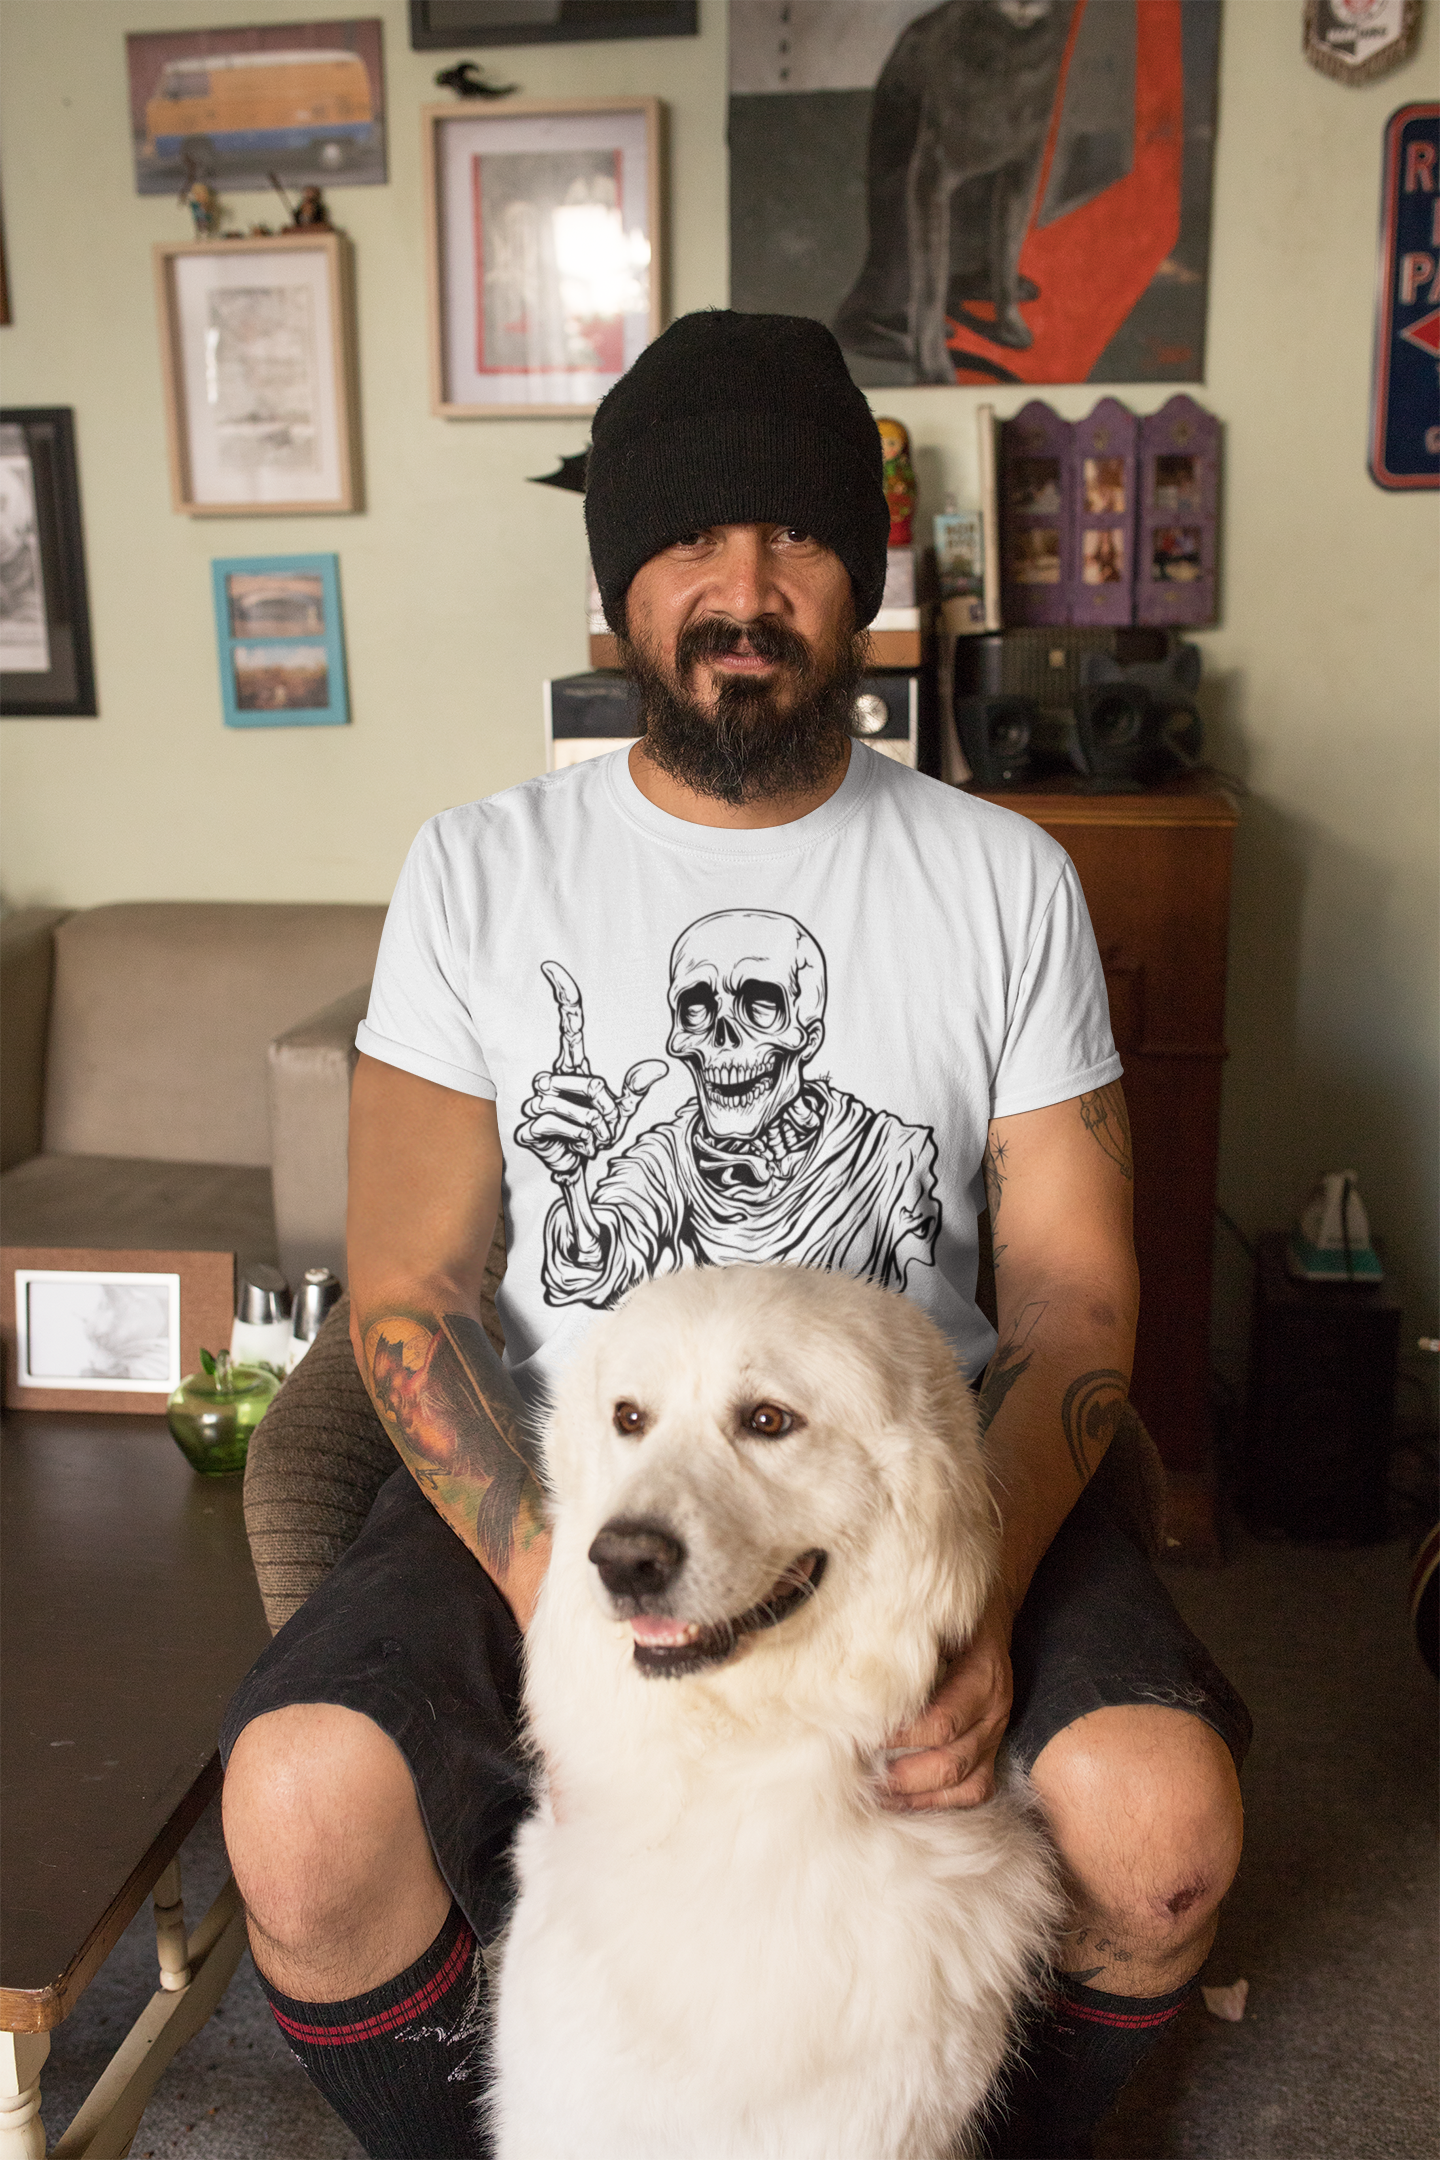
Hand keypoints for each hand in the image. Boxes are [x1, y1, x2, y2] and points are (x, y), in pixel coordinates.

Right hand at [513, 962, 665, 1183]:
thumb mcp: (621, 1111)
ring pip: (576, 1107)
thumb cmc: (594, 1133)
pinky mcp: (526, 1124)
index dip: (564, 998)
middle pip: (591, 1083)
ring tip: (590, 1139)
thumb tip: (659, 1067)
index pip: (570, 1027)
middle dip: (608, 1111)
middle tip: (604, 1129)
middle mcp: (551, 1078)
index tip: (552, 968)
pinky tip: (576, 1146)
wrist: (575, 1164)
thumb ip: (635, 1088)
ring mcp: (535, 1099)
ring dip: (594, 1130)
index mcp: (573, 1068)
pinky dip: (577, 1140)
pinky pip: (559, 1123)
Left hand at [883, 1590, 1014, 1810]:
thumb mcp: (934, 1622)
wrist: (990, 1616)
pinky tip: (906, 1800)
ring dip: (918, 1795)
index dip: (901, 1737)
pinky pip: (976, 1790)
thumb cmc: (952, 1619)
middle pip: (951, 1762)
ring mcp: (994, 1735)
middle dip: (903, 1776)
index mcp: (981, 1677)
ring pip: (965, 1784)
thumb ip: (906, 1646)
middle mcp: (992, 1712)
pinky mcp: (991, 1751)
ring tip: (877, 1794)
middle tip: (861, 1776)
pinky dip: (942, 1802)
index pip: (942, 1723)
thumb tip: (856, 1672)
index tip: (862, 1736)